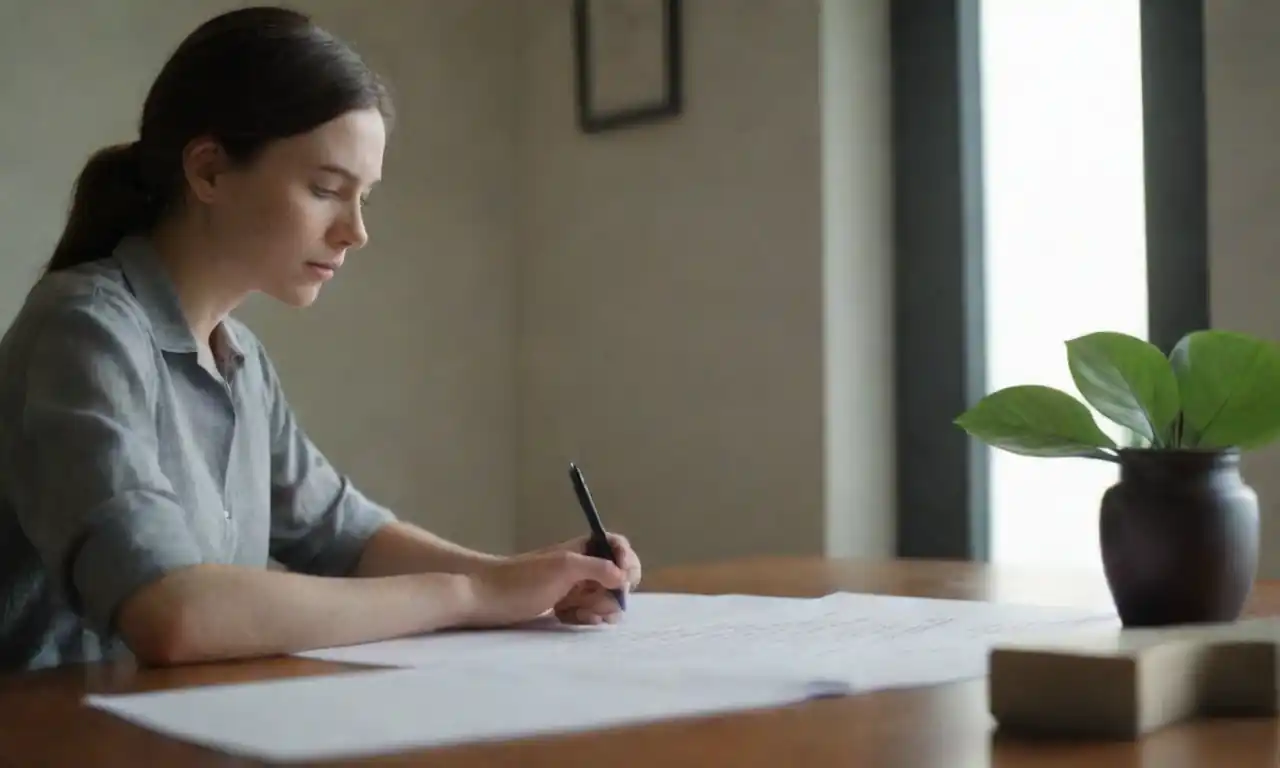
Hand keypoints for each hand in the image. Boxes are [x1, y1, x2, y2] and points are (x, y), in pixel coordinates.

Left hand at [461, 551, 626, 628]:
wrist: (486, 600)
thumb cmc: (522, 580)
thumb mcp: (564, 568)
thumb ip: (598, 568)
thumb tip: (624, 577)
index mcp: (583, 548)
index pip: (618, 547)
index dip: (627, 562)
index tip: (623, 580)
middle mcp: (582, 565)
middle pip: (617, 578)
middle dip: (610, 594)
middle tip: (590, 602)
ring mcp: (574, 587)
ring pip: (604, 599)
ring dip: (596, 609)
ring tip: (575, 613)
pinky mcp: (565, 606)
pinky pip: (588, 613)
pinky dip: (583, 618)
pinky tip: (567, 619)